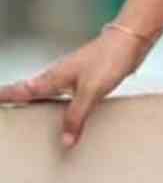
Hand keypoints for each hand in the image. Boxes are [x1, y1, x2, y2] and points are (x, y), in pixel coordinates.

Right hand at [0, 27, 148, 148]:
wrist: (130, 40)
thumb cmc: (109, 59)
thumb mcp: (91, 92)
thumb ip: (76, 116)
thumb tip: (65, 142)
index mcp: (52, 78)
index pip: (20, 91)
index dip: (4, 97)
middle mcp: (58, 76)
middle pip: (29, 91)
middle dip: (14, 100)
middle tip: (3, 109)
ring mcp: (71, 76)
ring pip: (46, 92)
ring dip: (35, 101)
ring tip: (26, 115)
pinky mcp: (85, 77)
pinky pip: (65, 94)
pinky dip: (58, 103)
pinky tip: (64, 110)